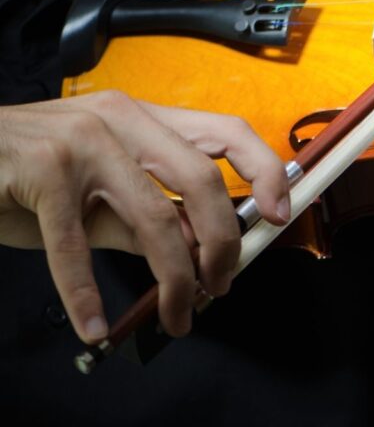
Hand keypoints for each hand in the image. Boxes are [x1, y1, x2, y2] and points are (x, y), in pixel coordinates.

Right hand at [0, 91, 289, 343]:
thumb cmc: (25, 171)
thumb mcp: (99, 191)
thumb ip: (151, 215)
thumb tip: (202, 249)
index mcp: (144, 117)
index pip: (225, 132)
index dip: (264, 170)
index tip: (279, 213)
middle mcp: (121, 119)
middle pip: (202, 179)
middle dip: (223, 241)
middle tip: (224, 282)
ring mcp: (82, 141)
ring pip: (154, 218)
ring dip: (174, 279)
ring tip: (178, 314)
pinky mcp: (41, 170)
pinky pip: (76, 246)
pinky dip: (86, 294)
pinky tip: (95, 325)